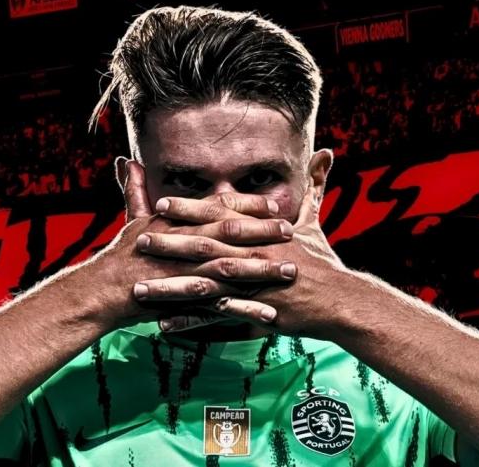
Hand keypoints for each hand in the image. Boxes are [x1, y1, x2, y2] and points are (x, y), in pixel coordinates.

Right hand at [81, 158, 298, 331]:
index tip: (274, 206)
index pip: (219, 207)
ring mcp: (187, 272)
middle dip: (264, 233)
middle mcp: (185, 243)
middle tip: (292, 232)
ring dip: (263, 271)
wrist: (102, 291)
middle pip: (231, 234)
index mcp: (178, 222)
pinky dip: (247, 311)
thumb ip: (134, 189)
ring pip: (232, 268)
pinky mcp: (186, 301)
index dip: (248, 206)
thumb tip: (125, 161)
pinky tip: (271, 315)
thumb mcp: (130, 218)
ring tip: (291, 272)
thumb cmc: (119, 255)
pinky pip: (222, 305)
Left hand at [136, 186, 353, 338]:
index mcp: (259, 233)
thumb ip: (315, 187)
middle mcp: (251, 255)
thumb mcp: (315, 222)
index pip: (219, 215)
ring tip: (139, 288)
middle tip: (139, 240)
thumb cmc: (323, 261)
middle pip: (204, 246)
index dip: (189, 209)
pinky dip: (191, 322)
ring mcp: (251, 284)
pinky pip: (216, 318)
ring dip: (169, 287)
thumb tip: (327, 152)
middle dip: (169, 242)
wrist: (340, 299)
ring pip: (203, 283)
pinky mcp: (254, 311)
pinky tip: (165, 326)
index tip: (161, 204)